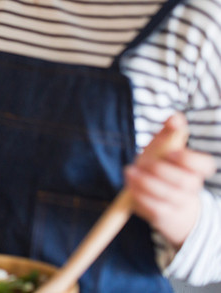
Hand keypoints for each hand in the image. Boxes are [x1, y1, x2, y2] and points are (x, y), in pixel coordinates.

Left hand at [125, 114, 216, 248]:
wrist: (166, 205)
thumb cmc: (164, 170)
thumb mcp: (165, 150)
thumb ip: (170, 133)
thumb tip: (175, 116)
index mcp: (196, 170)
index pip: (204, 165)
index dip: (188, 159)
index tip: (170, 152)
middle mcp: (192, 188)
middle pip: (185, 181)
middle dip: (161, 170)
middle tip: (143, 162)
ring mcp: (179, 204)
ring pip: (168, 196)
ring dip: (146, 183)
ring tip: (130, 172)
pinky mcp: (163, 216)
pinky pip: (154, 208)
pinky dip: (140, 196)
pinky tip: (130, 186)